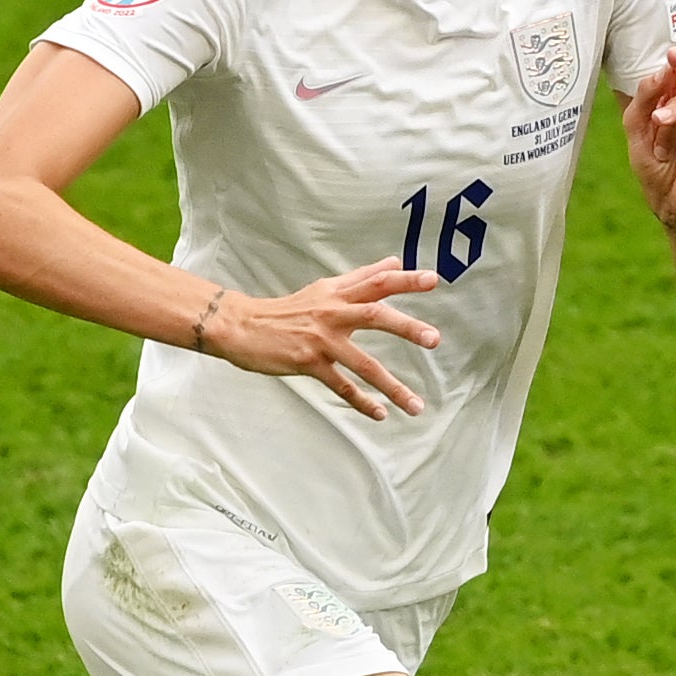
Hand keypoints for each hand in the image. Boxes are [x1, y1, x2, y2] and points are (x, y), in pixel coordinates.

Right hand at [201, 259, 441, 419]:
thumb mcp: (324, 289)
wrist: (241, 326)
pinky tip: (380, 413)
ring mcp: (321, 339)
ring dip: (392, 385)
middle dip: (406, 327)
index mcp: (338, 293)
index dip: (405, 280)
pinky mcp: (308, 363)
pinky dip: (362, 402)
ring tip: (415, 405)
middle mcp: (332, 313)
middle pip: (374, 316)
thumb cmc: (286, 310)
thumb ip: (361, 277)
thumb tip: (394, 262)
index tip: (433, 280)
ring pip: (363, 363)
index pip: (376, 282)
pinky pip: (341, 386)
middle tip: (434, 339)